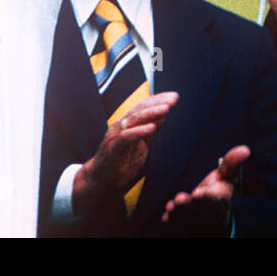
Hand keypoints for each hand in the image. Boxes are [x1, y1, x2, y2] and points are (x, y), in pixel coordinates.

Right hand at [74, 92, 178, 214]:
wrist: (102, 179)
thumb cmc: (120, 161)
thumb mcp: (140, 144)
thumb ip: (150, 130)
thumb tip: (163, 115)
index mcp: (128, 123)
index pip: (144, 106)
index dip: (159, 100)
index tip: (174, 96)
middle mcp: (121, 125)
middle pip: (140, 109)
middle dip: (158, 102)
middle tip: (173, 99)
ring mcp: (116, 134)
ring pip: (134, 119)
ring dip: (151, 113)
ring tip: (166, 109)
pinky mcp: (113, 147)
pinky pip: (126, 137)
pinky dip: (139, 131)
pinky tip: (152, 128)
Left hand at [161, 145, 248, 233]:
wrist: (212, 222)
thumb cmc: (218, 192)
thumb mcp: (226, 178)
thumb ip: (232, 164)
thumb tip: (245, 149)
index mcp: (221, 200)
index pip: (216, 200)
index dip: (207, 197)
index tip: (197, 193)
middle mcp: (209, 214)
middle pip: (198, 211)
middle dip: (188, 205)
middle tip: (179, 200)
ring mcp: (197, 223)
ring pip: (186, 220)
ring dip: (177, 214)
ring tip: (171, 207)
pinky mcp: (184, 229)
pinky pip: (176, 228)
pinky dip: (171, 223)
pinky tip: (166, 218)